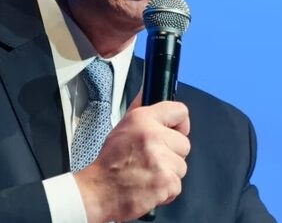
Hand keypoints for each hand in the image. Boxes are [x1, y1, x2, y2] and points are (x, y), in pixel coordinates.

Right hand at [73, 95, 190, 222]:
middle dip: (172, 154)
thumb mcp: (122, 127)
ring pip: (182, 166)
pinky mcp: (165, 182)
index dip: (180, 124)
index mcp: (142, 119)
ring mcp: (160, 159)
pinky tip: (149, 186)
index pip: (180, 111)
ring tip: (148, 174)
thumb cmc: (109, 163)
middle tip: (152, 160)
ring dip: (168, 174)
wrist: (97, 192)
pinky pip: (177, 185)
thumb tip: (148, 88)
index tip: (175, 131)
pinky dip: (166, 191)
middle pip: (184, 143)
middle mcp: (153, 136)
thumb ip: (139, 108)